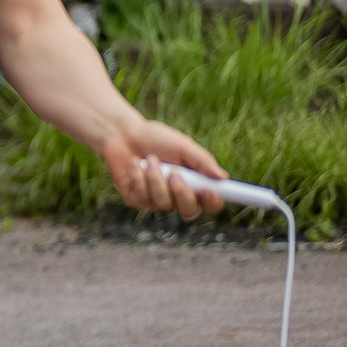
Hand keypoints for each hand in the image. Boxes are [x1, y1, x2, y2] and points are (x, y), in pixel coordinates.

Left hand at [101, 118, 226, 218]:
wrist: (123, 134)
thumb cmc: (156, 139)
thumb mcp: (183, 146)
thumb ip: (202, 161)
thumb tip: (223, 177)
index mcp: (195, 184)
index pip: (211, 203)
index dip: (213, 202)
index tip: (207, 190)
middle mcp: (177, 197)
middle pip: (189, 211)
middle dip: (181, 192)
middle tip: (174, 172)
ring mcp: (156, 201)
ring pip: (163, 203)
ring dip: (155, 178)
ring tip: (150, 159)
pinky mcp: (136, 200)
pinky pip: (141, 197)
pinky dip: (137, 177)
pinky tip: (134, 163)